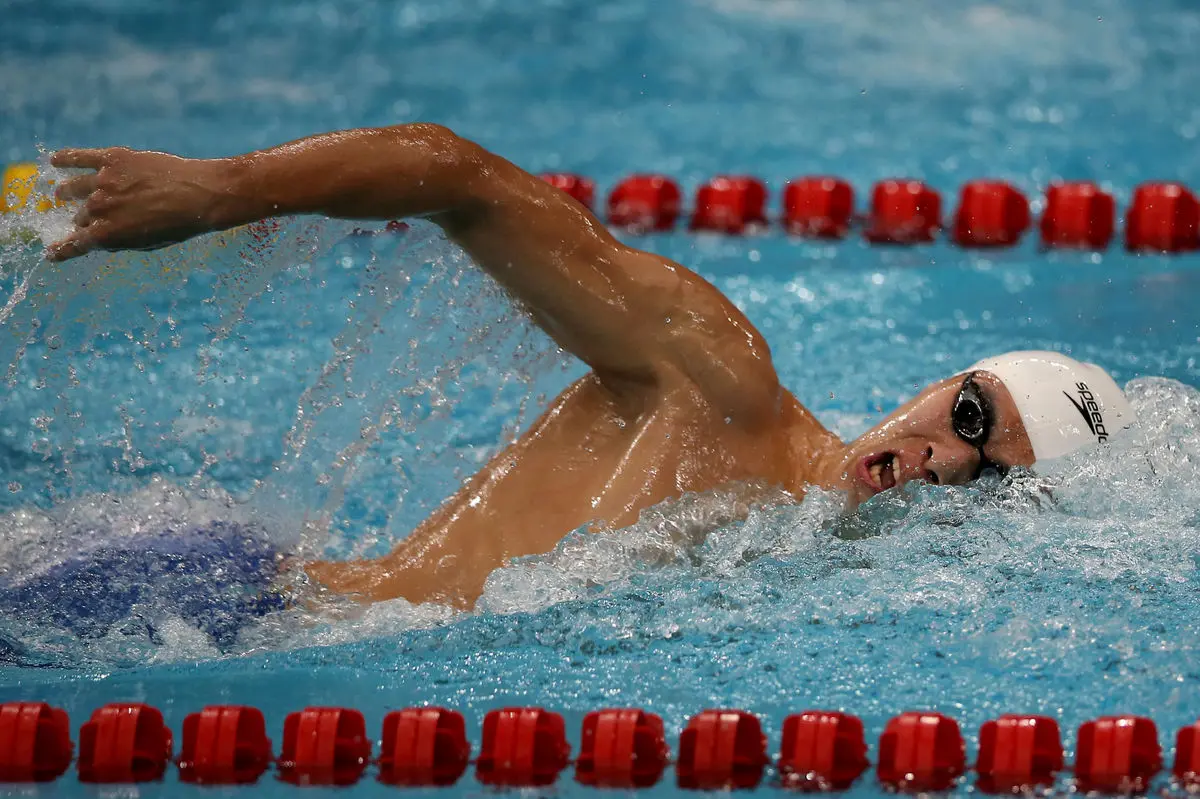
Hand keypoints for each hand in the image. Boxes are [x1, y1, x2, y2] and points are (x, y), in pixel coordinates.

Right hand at [46, 147, 235, 260]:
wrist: (201, 194)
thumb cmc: (180, 224)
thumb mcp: (149, 243)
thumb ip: (121, 241)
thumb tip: (101, 240)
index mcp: (107, 235)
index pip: (75, 245)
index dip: (61, 250)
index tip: (51, 253)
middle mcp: (99, 209)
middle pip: (80, 216)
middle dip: (82, 219)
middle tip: (84, 218)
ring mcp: (103, 182)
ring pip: (73, 188)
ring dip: (66, 192)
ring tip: (61, 192)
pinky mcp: (111, 159)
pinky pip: (80, 157)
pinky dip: (65, 159)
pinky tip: (55, 160)